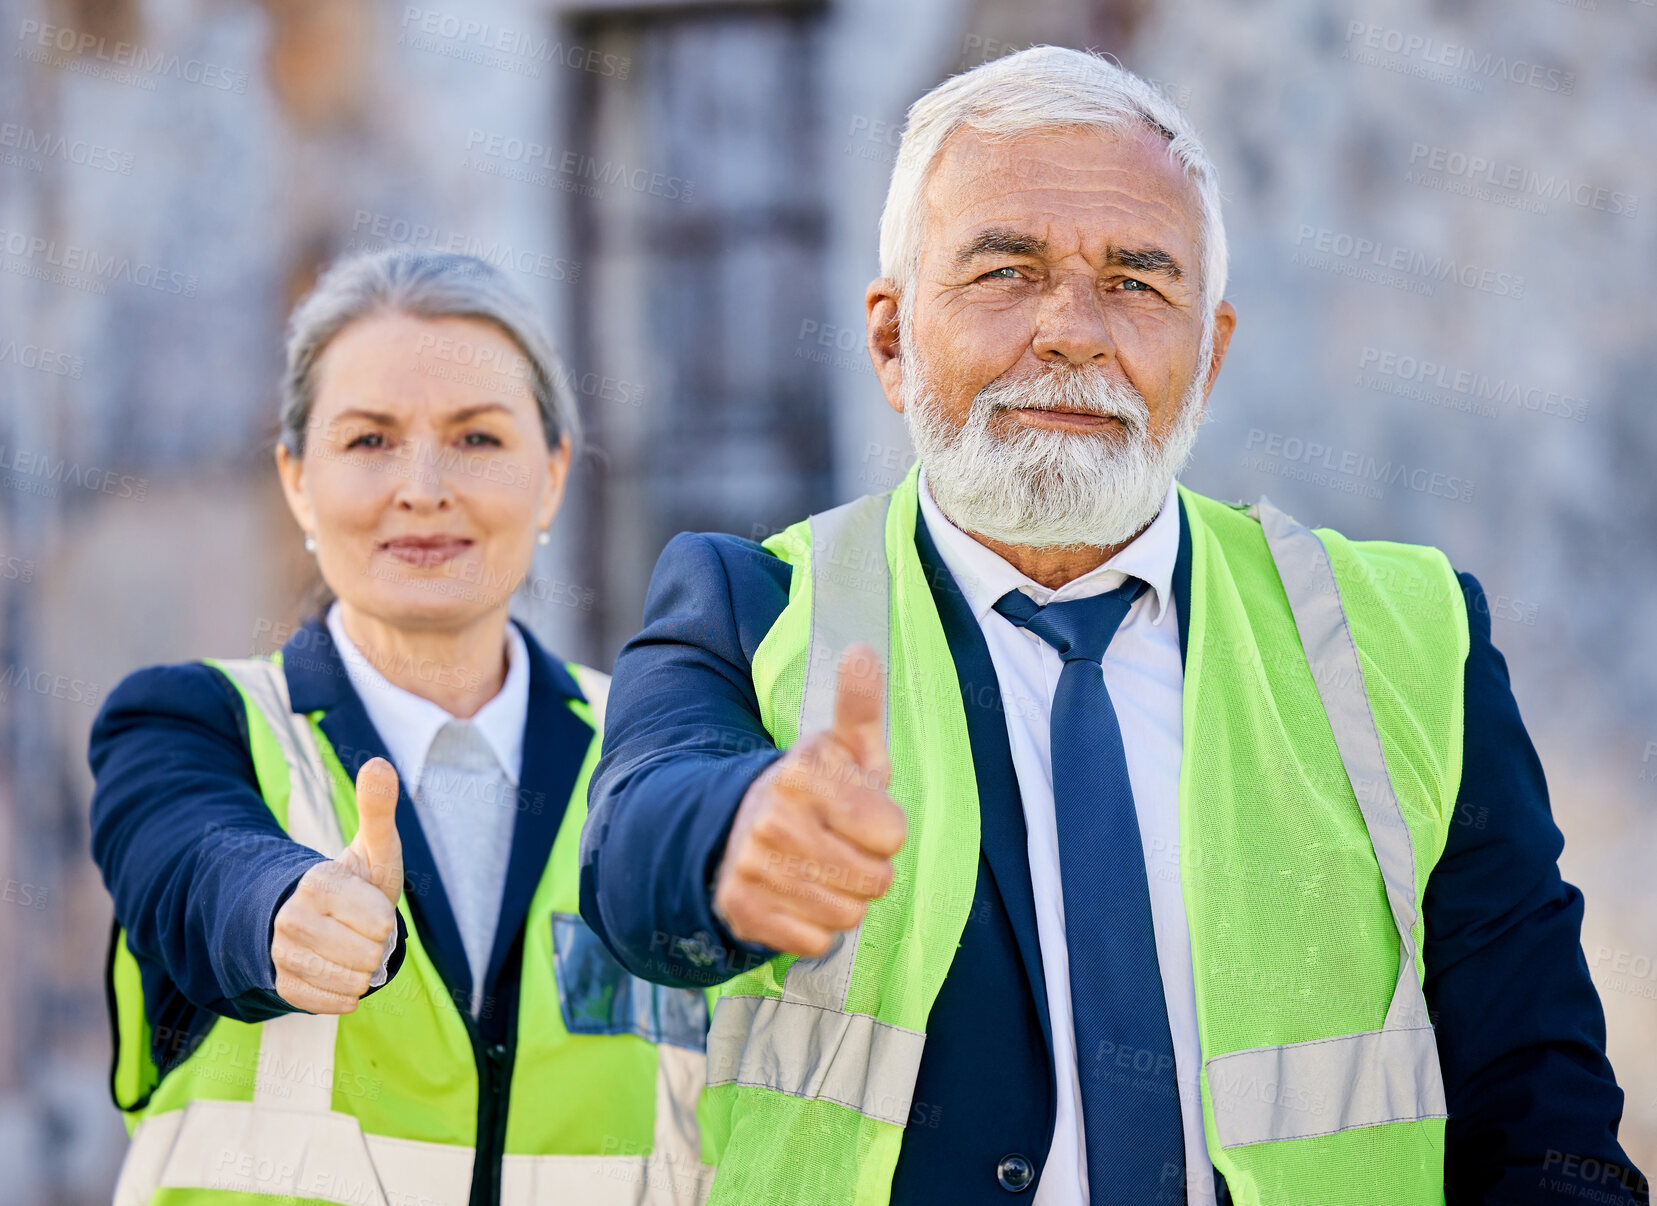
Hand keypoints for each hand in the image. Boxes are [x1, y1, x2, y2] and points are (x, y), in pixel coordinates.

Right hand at [272, 757, 404, 1012]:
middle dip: (378, 947)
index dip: (386, 919)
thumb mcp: (374, 847)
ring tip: (352, 949)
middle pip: (367, 956)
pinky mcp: (280, 985)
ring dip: (363, 971)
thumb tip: (378, 762)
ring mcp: (281, 954)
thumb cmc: (357, 882)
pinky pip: (330, 1003)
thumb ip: (377, 809)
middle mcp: (291, 918)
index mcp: (317, 881)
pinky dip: (346, 994)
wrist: (319, 920)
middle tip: (364, 931)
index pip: (379, 922)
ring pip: (350, 982)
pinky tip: (340, 972)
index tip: (372, 906)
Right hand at [714, 643, 906, 957]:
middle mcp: (773, 818)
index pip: (892, 834)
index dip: (884, 830)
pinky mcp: (742, 911)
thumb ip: (860, 705)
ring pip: (846, 916)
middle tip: (838, 847)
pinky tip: (795, 897)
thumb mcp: (843, 749)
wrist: (736, 831)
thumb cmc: (814, 793)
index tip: (858, 817)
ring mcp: (753, 867)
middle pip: (874, 881)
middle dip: (866, 870)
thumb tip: (862, 649)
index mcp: (803, 774)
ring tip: (817, 871)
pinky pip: (815, 941)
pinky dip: (812, 927)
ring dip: (841, 900)